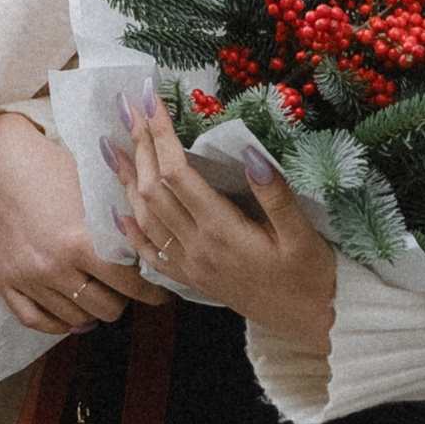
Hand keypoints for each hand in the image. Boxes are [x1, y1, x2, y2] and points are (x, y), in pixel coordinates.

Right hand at [0, 109, 151, 335]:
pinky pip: (36, 321)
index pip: (132, 284)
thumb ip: (124, 215)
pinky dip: (58, 322)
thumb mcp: (94, 185)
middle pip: (107, 308)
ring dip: (94, 309)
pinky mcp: (3, 280)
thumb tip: (158, 239)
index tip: (162, 291)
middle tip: (130, 289)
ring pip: (76, 318)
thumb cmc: (50, 163)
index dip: (153, 290)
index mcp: (82, 241)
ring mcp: (28, 277)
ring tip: (103, 296)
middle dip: (125, 300)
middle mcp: (55, 266)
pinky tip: (73, 314)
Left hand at [107, 91, 336, 352]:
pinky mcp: (193, 279)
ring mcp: (191, 266)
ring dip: (127, 179)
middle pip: (154, 189)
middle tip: (127, 107)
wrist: (312, 324)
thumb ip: (276, 195)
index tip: (149, 99)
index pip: (178, 174)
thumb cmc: (313, 278)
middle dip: (139, 145)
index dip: (160, 134)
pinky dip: (132, 229)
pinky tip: (120, 211)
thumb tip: (250, 152)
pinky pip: (151, 253)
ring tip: (112, 146)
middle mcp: (198, 248)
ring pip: (146, 216)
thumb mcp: (304, 235)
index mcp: (223, 231)